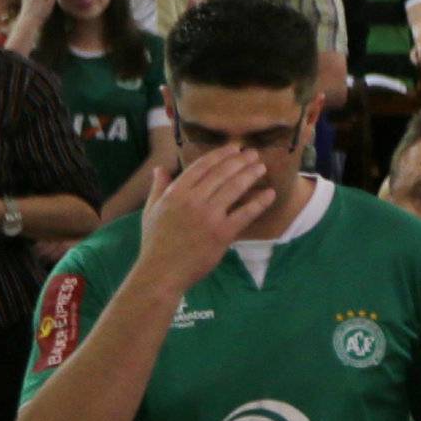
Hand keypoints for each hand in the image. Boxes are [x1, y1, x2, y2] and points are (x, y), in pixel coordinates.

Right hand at [137, 151, 278, 293]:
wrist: (161, 273)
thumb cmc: (155, 242)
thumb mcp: (151, 211)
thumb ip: (159, 187)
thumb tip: (160, 168)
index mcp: (176, 193)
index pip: (202, 166)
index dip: (221, 154)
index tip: (235, 147)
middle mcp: (193, 200)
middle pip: (222, 173)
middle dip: (240, 160)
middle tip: (254, 153)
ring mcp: (209, 216)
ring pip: (235, 188)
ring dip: (251, 174)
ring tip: (261, 167)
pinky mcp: (222, 233)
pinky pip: (245, 213)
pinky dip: (259, 202)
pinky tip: (270, 194)